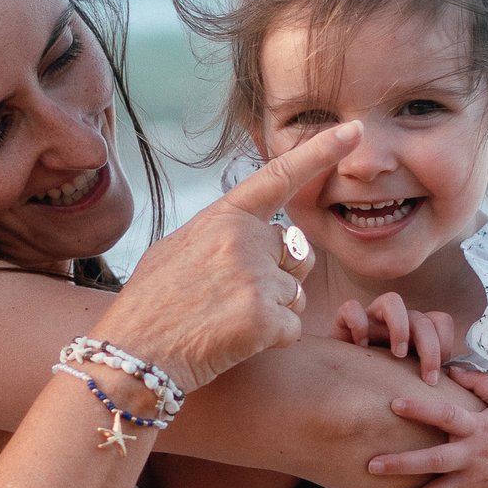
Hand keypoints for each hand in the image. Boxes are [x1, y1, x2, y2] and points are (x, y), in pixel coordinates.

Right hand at [91, 124, 356, 392]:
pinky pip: (293, 327)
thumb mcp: (175, 249)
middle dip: (280, 275)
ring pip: (298, 292)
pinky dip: (272, 339)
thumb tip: (250, 231)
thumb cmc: (150, 306)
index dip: (320, 153)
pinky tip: (235, 342)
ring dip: (276, 310)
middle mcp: (243, 240)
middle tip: (235, 298)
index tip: (354, 132)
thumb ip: (220, 233)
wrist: (133, 354)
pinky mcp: (265, 318)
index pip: (278, 177)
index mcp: (222, 217)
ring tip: (229, 321)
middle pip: (297, 252)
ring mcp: (255, 278)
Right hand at [331, 292, 457, 384]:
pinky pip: (351, 308)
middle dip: (430, 348)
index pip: (440, 321)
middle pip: (422, 318)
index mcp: (414, 332)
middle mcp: (395, 321)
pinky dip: (358, 325)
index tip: (439, 374)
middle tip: (427, 378)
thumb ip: (426, 378)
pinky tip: (361, 348)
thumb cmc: (377, 385)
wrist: (338, 386)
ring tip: (398, 355)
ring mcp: (370, 317)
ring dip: (400, 328)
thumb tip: (454, 388)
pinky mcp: (343, 320)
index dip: (445, 343)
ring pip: (392, 300)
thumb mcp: (407, 381)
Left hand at [363, 370, 487, 487]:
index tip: (394, 404)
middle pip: (434, 462)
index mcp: (480, 429)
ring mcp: (475, 485)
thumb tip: (450, 367)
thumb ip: (481, 383)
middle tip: (371, 465)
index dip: (421, 410)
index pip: (447, 416)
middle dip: (401, 464)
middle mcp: (475, 458)